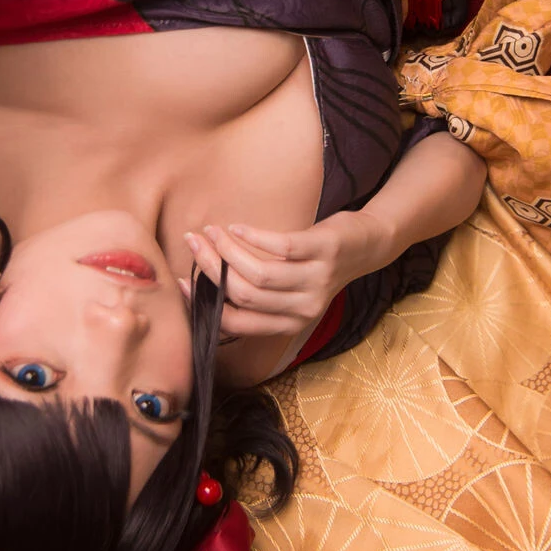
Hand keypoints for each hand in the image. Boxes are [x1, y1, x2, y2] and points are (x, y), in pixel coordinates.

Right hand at [184, 215, 383, 346]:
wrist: (367, 246)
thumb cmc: (319, 268)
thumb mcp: (291, 291)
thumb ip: (259, 294)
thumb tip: (208, 281)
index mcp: (290, 323)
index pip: (237, 322)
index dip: (205, 303)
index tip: (183, 280)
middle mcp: (304, 308)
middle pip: (244, 294)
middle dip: (212, 267)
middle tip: (195, 243)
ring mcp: (316, 280)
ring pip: (259, 273)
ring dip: (228, 250)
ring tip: (213, 231)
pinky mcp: (324, 251)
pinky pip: (281, 247)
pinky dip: (253, 236)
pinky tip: (238, 227)